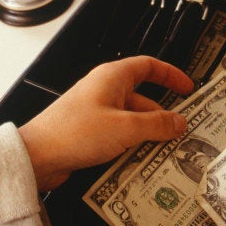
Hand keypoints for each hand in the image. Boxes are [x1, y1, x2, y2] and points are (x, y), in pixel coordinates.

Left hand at [19, 56, 193, 190]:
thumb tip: (178, 122)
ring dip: (147, 133)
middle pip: (144, 97)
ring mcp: (97, 111)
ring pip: (132, 119)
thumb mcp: (125, 128)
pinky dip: (132, 143)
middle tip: (180, 130)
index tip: (187, 88)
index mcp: (112, 77)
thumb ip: (156, 124)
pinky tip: (141, 158)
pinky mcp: (91, 131)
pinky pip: (120, 133)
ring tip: (163, 149)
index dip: (171, 75)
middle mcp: (104, 90)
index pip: (148, 66)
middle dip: (162, 114)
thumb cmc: (73, 132)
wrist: (37, 156)